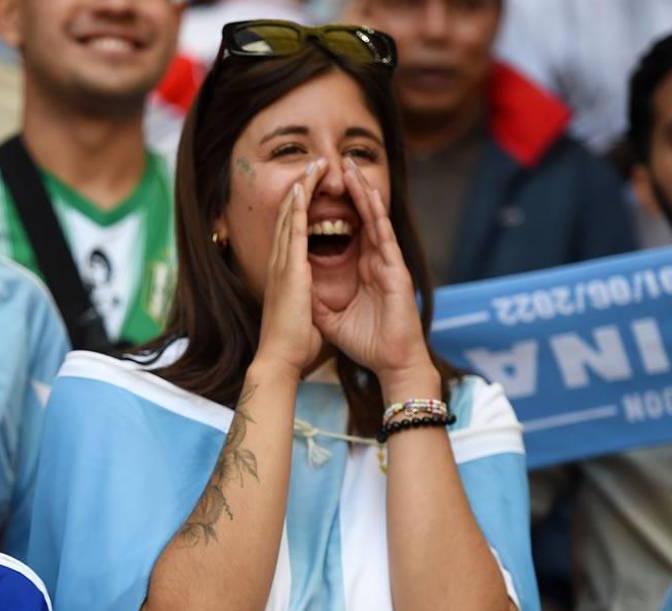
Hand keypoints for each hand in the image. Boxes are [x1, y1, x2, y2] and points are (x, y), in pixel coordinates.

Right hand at [253, 158, 325, 377]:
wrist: (280, 358)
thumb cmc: (291, 344)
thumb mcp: (301, 314)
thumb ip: (305, 300)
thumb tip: (311, 302)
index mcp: (283, 275)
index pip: (291, 233)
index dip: (299, 209)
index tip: (309, 191)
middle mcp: (278, 264)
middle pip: (288, 217)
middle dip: (300, 190)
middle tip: (312, 166)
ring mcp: (282, 264)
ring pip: (291, 216)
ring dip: (301, 189)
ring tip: (313, 166)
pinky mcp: (290, 268)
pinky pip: (296, 229)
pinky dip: (299, 206)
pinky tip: (304, 187)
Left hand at [311, 158, 433, 382]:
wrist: (390, 363)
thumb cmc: (366, 343)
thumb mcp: (330, 319)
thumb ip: (317, 301)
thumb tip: (298, 290)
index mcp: (358, 270)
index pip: (343, 232)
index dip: (331, 211)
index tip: (316, 191)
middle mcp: (373, 261)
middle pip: (359, 218)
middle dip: (348, 191)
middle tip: (335, 164)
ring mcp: (386, 263)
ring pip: (373, 219)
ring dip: (362, 193)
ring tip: (351, 167)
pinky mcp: (396, 269)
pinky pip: (384, 235)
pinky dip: (377, 214)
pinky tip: (369, 194)